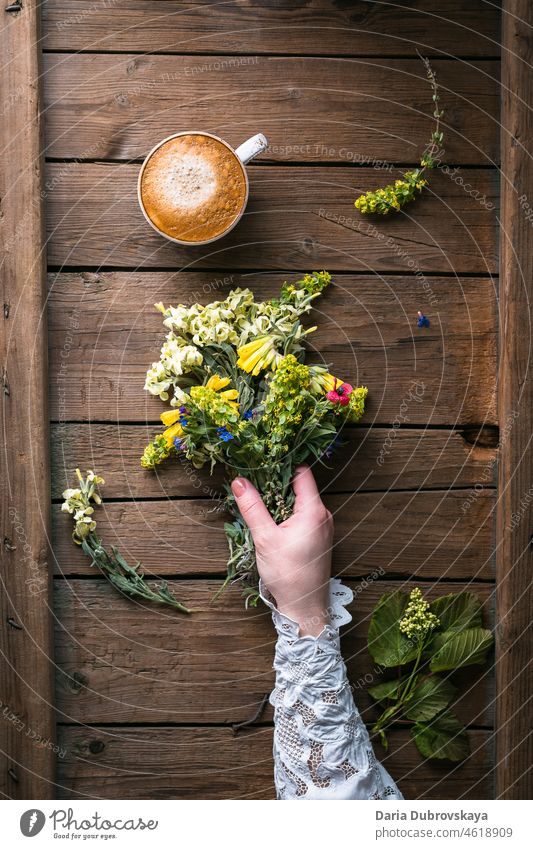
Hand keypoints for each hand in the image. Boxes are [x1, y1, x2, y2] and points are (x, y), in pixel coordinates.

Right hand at [231, 466, 332, 635]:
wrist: (305, 607)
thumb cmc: (288, 575)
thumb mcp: (265, 538)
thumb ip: (252, 507)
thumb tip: (239, 481)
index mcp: (314, 511)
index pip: (302, 473)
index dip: (282, 465)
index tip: (261, 463)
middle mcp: (323, 515)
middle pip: (299, 487)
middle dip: (276, 485)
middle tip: (254, 485)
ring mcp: (322, 527)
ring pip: (299, 503)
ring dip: (280, 502)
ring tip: (259, 505)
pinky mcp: (318, 538)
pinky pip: (302, 517)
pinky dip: (286, 515)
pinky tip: (271, 523)